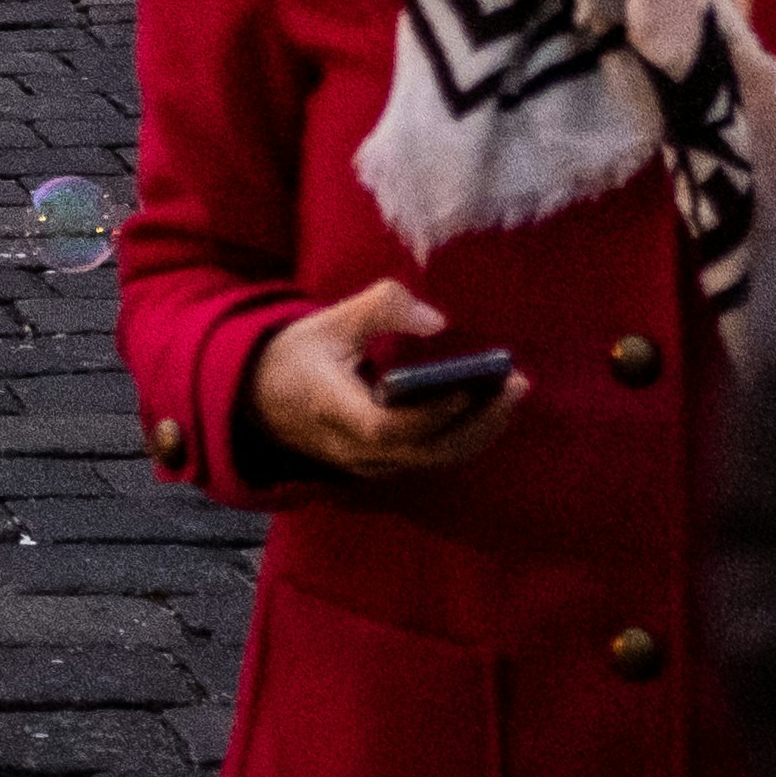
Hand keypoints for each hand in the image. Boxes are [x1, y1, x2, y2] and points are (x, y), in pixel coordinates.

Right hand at [243, 274, 529, 482]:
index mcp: (331, 410)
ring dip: (479, 430)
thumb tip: (437, 322)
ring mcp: (370, 465)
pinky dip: (464, 436)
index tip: (465, 387)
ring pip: (434, 459)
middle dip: (476, 422)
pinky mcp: (383, 466)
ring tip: (513, 391)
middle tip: (515, 384)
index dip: (429, 414)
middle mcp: (354, 449)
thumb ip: (379, 310)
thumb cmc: (296, 357)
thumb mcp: (327, 322)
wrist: (259, 403)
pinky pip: (431, 458)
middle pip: (425, 451)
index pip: (386, 428)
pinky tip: (490, 407)